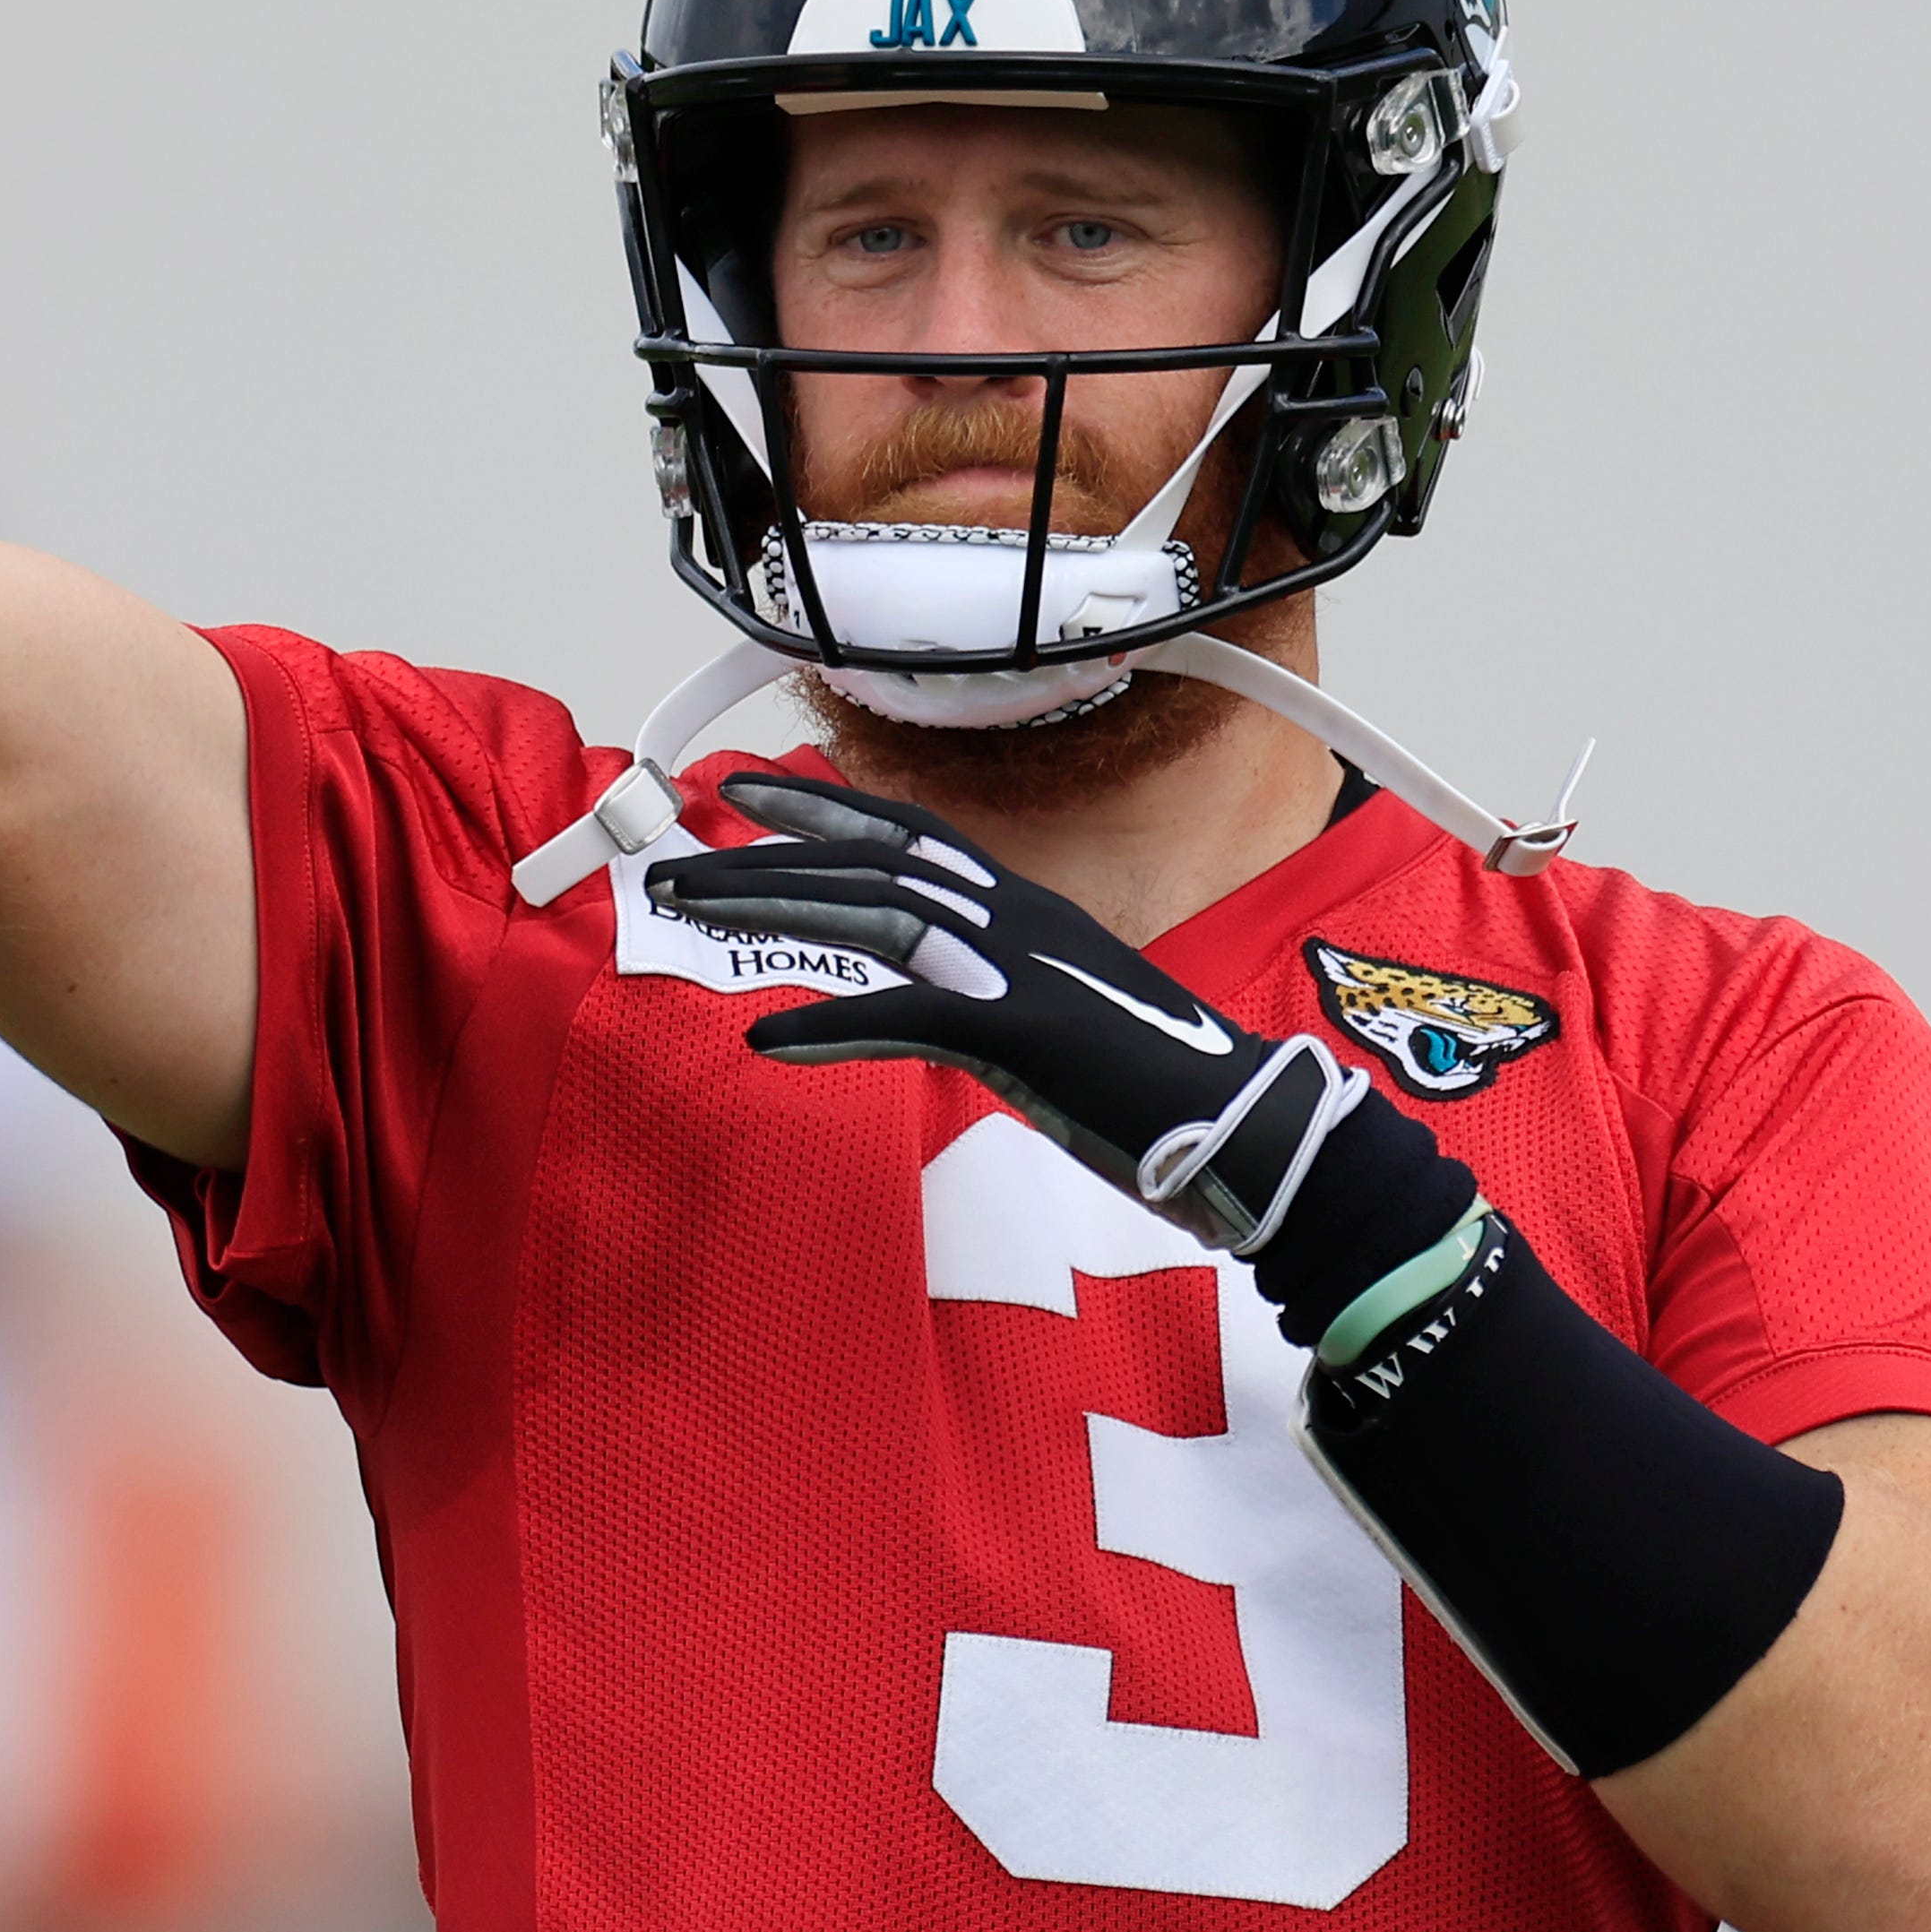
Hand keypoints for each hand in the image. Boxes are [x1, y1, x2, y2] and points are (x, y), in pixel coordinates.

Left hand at [661, 774, 1426, 1270]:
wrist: (1257, 1137)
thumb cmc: (1165, 1097)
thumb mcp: (1061, 1028)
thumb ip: (997, 1003)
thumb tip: (935, 1008)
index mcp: (1029, 916)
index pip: (911, 837)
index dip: (827, 806)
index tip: (746, 794)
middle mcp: (1020, 923)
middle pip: (872, 864)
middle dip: (764, 854)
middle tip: (672, 857)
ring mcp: (1024, 971)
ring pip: (875, 914)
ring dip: (771, 906)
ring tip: (685, 910)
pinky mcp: (1028, 1034)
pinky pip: (909, 1018)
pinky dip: (832, 1026)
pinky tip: (765, 1040)